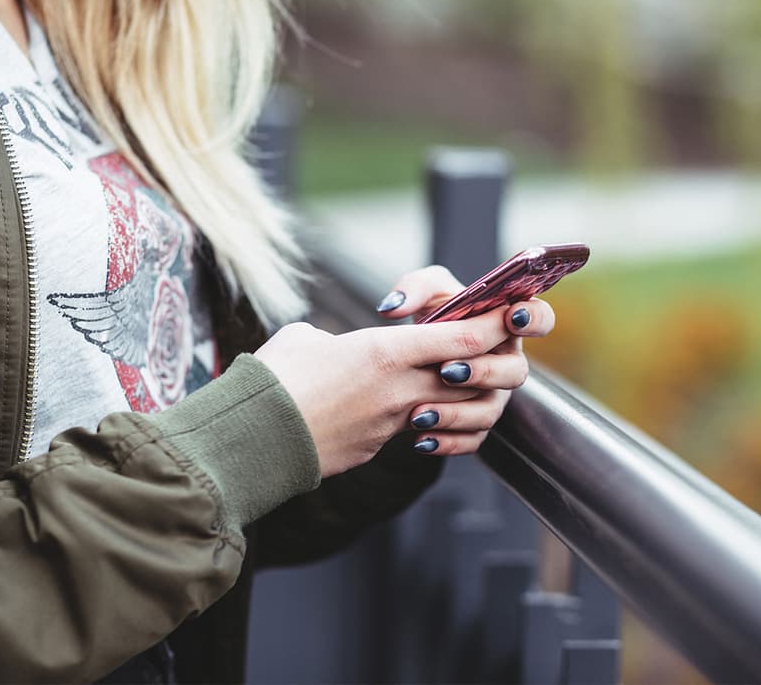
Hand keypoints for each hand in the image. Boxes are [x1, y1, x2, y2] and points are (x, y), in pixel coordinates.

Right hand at [254, 307, 502, 476]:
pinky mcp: (376, 448)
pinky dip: (423, 419)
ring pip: (449, 407)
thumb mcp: (306, 339)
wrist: (250, 441)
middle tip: (487, 346)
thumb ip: (337, 339)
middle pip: (469, 375)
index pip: (462, 338)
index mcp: (385, 353)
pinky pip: (416, 431)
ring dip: (458, 394)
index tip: (509, 313)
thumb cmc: (272, 379)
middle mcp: (399, 390)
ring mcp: (391, 424)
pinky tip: (408, 411)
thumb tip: (337, 349)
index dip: (493, 325)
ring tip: (446, 380)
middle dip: (486, 360)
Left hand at [374, 265, 555, 455]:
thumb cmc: (432, 315)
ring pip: (490, 411)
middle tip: (447, 370)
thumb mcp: (424, 292)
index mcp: (506, 324)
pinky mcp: (476, 424)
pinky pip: (471, 440)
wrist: (412, 356)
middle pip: (516, 372)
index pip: (540, 319)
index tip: (511, 317)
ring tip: (420, 413)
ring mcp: (494, 395)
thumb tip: (394, 307)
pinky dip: (446, 442)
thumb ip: (414, 288)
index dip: (533, 319)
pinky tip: (421, 439)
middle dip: (484, 371)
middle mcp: (506, 362)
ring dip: (457, 413)